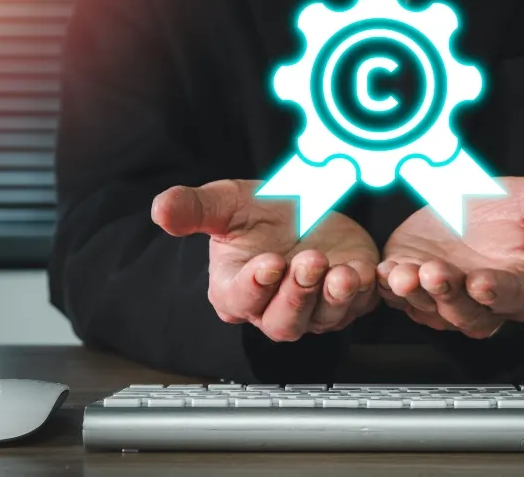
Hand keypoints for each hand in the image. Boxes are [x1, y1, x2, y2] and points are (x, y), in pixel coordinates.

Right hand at [151, 180, 379, 340]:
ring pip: (322, 319)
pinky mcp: (350, 299)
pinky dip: (363, 293)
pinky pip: (358, 306)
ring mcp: (315, 308)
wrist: (307, 204)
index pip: (240, 301)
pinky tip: (364, 272)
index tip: (268, 263)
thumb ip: (193, 208)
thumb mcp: (225, 202)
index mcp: (237, 290)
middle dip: (296, 295)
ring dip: (332, 298)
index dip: (254, 287)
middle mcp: (274, 307)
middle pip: (283, 322)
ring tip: (339, 272)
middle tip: (308, 261)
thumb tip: (159, 210)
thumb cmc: (261, 212)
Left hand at [378, 178, 523, 338]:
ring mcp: (445, 301)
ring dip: (416, 293)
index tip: (484, 282)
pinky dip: (389, 287)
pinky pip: (399, 299)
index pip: (513, 297)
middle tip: (435, 272)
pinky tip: (384, 271)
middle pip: (468, 313)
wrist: (459, 201)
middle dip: (449, 295)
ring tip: (404, 272)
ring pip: (431, 310)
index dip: (498, 293)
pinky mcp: (412, 291)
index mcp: (521, 287)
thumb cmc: (504, 207)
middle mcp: (483, 303)